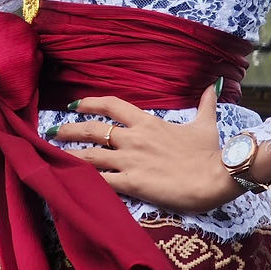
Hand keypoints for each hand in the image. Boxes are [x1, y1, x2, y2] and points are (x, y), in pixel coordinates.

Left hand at [46, 83, 240, 213]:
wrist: (218, 174)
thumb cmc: (211, 151)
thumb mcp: (205, 123)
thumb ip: (205, 104)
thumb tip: (213, 85)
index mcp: (148, 122)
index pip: (112, 106)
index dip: (90, 103)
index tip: (75, 105)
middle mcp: (134, 138)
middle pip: (93, 130)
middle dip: (70, 129)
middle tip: (53, 131)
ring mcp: (131, 161)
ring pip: (90, 155)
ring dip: (69, 154)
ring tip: (51, 155)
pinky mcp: (133, 184)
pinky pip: (102, 181)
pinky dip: (84, 181)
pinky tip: (69, 182)